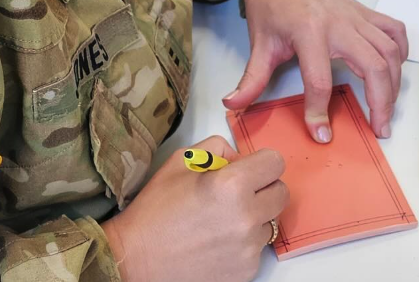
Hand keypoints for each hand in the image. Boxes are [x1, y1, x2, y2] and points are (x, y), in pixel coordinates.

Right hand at [101, 136, 287, 281]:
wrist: (136, 259)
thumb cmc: (156, 209)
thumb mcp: (180, 162)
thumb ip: (216, 149)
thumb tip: (239, 157)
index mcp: (232, 185)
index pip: (276, 163)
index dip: (261, 163)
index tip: (248, 169)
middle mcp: (246, 217)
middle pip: (282, 193)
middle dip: (263, 188)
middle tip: (237, 194)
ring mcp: (249, 248)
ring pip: (270, 222)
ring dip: (254, 218)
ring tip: (221, 221)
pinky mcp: (247, 272)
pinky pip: (258, 249)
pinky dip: (244, 244)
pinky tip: (217, 242)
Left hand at [224, 0, 407, 141]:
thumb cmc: (269, 3)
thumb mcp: (259, 42)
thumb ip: (251, 78)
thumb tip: (232, 104)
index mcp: (309, 32)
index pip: (319, 80)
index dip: (319, 111)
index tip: (320, 133)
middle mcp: (339, 23)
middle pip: (372, 67)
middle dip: (380, 102)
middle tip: (378, 129)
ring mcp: (356, 16)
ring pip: (389, 52)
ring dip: (393, 83)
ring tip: (386, 109)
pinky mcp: (365, 11)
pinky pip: (393, 31)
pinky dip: (400, 52)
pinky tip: (393, 71)